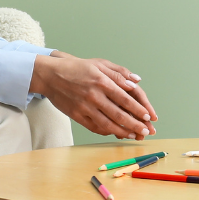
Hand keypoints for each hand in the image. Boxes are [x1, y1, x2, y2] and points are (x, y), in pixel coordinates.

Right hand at [31, 55, 157, 139]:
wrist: (50, 75)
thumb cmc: (76, 68)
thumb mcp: (99, 63)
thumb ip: (119, 72)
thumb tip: (136, 82)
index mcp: (101, 81)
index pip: (125, 98)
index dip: (138, 109)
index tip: (148, 116)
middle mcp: (94, 95)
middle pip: (118, 114)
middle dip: (135, 124)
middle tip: (146, 131)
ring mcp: (84, 107)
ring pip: (108, 124)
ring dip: (123, 131)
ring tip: (134, 135)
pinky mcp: (77, 115)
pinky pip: (95, 127)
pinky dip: (107, 131)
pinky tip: (116, 132)